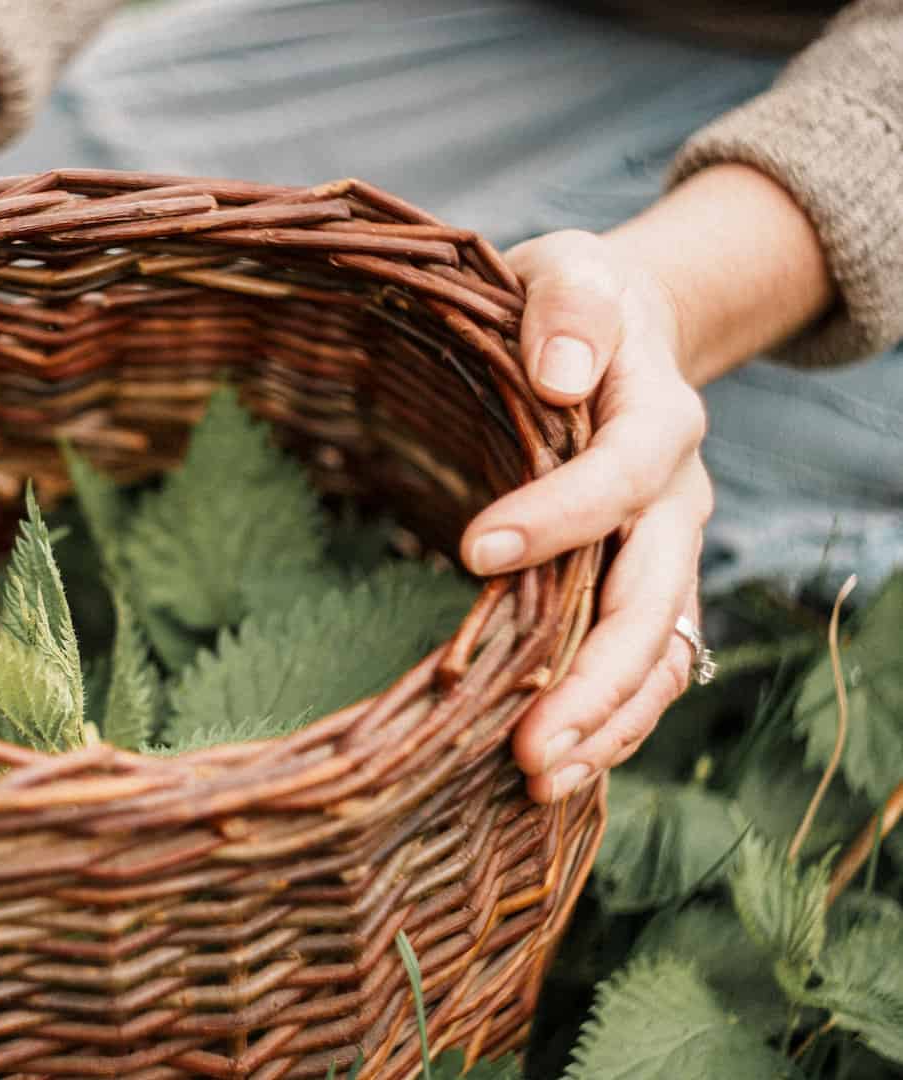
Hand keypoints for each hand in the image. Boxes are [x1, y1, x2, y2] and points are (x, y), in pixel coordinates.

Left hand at [459, 229, 712, 803]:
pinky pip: (644, 668)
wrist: (629, 329)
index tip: (474, 552)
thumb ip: (567, 306)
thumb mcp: (569, 272)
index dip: (561, 517)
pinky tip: (560, 770)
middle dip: (594, 680)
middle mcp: (677, 499)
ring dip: (607, 724)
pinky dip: (610, 721)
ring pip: (657, 654)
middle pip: (652, 600)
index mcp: (657, 415)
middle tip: (528, 750)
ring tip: (541, 782)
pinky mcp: (644, 589)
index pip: (622, 473)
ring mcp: (667, 554)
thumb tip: (561, 376)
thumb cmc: (574, 303)